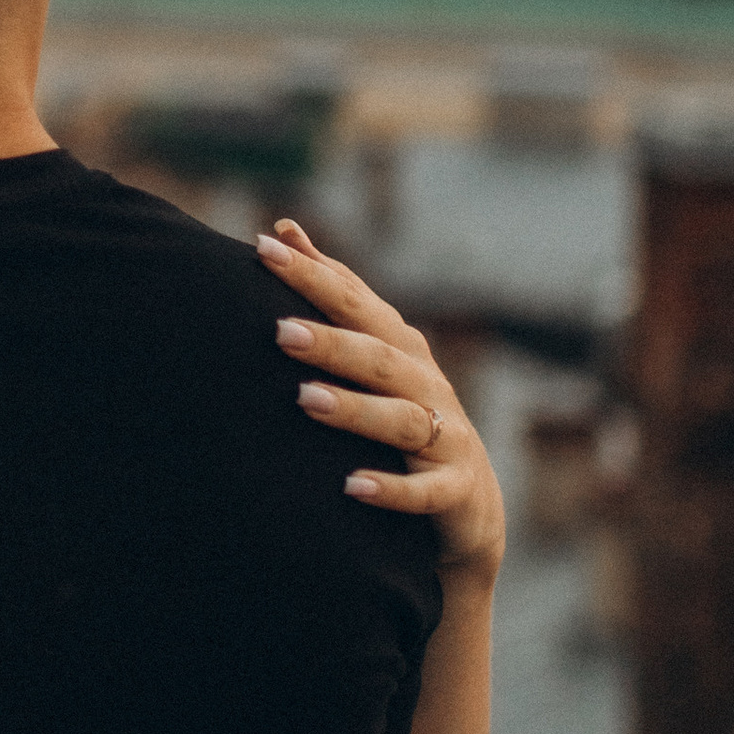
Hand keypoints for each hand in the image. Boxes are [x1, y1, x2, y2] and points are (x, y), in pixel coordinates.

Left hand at [257, 220, 505, 580]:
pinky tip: (352, 486)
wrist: (470, 505)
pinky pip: (424, 491)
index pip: (355, 301)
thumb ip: (334, 293)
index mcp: (401, 348)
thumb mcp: (373, 353)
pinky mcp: (455, 489)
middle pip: (378, 357)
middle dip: (331, 342)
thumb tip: (283, 228)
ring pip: (401, 419)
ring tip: (306, 399)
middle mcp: (427, 384)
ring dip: (356, 409)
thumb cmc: (406, 414)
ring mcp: (446, 437)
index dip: (313, 274)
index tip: (263, 247)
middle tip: (278, 330)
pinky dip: (391, 488)